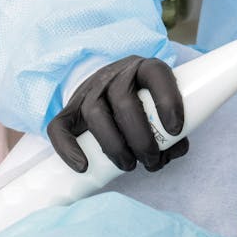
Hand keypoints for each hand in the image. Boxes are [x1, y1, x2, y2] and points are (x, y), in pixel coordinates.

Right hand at [47, 55, 188, 172]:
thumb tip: (174, 151)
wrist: (108, 86)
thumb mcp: (160, 105)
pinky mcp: (70, 109)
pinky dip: (69, 149)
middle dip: (141, 138)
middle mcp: (115, 76)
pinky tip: (83, 167)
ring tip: (129, 166)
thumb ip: (172, 129)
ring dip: (114, 146)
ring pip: (96, 114)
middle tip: (151, 160)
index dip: (168, 101)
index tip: (176, 131)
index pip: (156, 74)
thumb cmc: (143, 102)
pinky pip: (60, 126)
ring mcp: (89, 91)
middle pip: (124, 101)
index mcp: (142, 69)